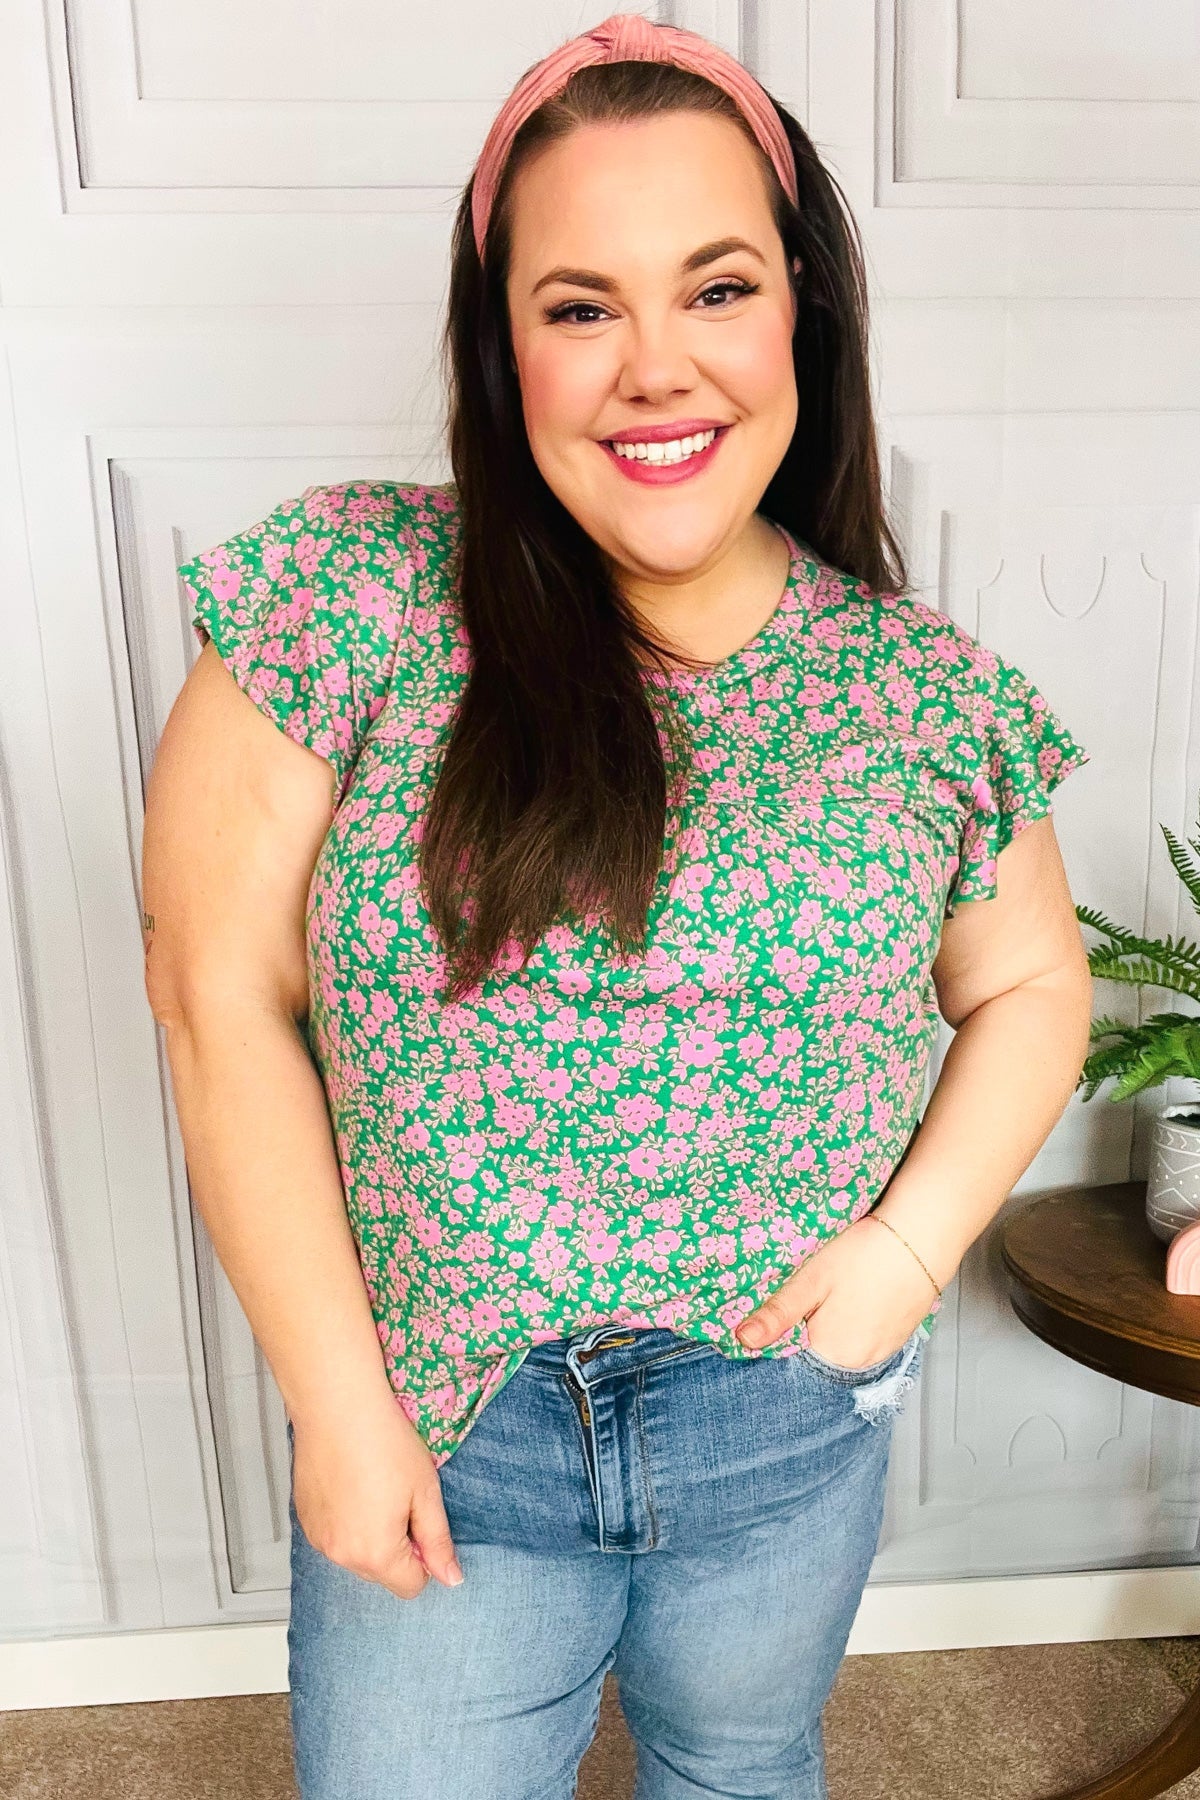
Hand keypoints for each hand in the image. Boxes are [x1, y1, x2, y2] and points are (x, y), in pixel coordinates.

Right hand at [290, 1390, 463, 1599]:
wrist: (338, 1406)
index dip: (424, 1556)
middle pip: (381, 1574)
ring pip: (355, 1555)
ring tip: (373, 1487)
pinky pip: (333, 1536)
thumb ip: (438, 1541)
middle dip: (396, 1547)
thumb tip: (452, 1579)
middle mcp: (340, 1555)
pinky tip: (351, 1484)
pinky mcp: (303, 1519)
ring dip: (369, 1535)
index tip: (421, 1518)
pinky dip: (345, 1522)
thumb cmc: (386, 1443)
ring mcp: (317, 1538)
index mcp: (376, 1554)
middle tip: (399, 1498)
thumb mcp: (425, 1491)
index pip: (410, 1586)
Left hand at [735, 1214, 947, 1364]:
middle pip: (818, 1352)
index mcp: (832, 1353)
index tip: (785, 1302)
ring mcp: (883, 1351)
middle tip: (812, 1289)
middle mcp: (859, 1362)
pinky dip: (856, 1321)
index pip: (792, 1355)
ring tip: (837, 1290)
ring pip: (843, 1344)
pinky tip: (857, 1295)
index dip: (783, 1329)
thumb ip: (778, 1314)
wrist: (920, 1238)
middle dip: (808, 1327)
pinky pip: (866, 1337)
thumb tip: (743, 1340)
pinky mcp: (899, 1336)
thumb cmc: (862, 1255)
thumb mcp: (811, 1280)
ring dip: (833, 1324)